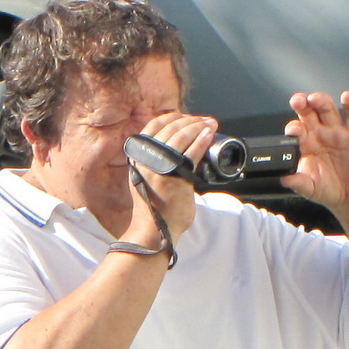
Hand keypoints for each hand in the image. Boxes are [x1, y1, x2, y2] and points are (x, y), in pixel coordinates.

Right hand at [124, 111, 217, 249]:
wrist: (154, 231)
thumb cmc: (153, 207)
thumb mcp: (146, 176)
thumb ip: (157, 160)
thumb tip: (178, 147)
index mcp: (138, 156)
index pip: (154, 125)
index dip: (173, 117)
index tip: (188, 117)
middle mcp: (146, 158)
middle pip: (171, 128)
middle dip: (191, 120)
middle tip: (206, 121)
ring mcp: (160, 167)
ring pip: (181, 136)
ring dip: (199, 127)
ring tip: (211, 125)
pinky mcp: (175, 177)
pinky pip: (190, 153)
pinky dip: (201, 141)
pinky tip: (208, 136)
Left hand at [282, 90, 348, 211]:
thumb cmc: (328, 189)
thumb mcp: (310, 188)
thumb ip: (298, 182)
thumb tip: (284, 179)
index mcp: (306, 145)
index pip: (297, 130)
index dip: (294, 127)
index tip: (294, 131)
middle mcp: (320, 134)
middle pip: (309, 113)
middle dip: (303, 104)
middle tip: (298, 100)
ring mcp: (337, 132)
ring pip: (328, 110)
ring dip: (321, 101)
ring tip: (315, 99)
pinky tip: (346, 97)